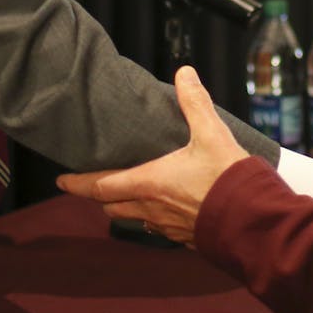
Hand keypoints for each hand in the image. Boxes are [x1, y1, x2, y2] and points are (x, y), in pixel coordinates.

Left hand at [57, 66, 247, 243]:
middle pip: (111, 207)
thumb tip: (184, 73)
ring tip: (125, 193)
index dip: (77, 183)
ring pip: (133, 219)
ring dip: (124, 208)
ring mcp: (167, 227)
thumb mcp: (211, 133)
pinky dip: (151, 218)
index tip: (61, 180)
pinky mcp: (185, 239)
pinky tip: (164, 207)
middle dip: (99, 196)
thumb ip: (195, 102)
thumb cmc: (228, 179)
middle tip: (92, 185)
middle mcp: (151, 208)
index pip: (100, 186)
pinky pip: (158, 229)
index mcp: (149, 183)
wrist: (252, 221)